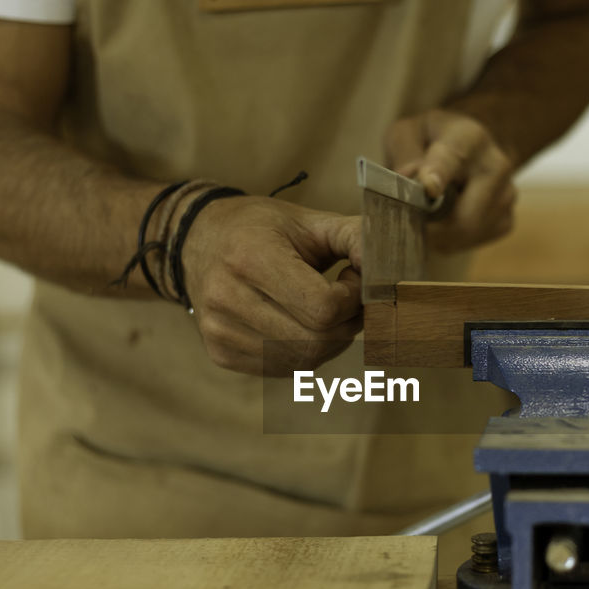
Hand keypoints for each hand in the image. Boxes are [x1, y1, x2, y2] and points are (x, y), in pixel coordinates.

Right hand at [180, 196, 362, 376]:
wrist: (197, 241)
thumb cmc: (261, 229)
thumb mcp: (309, 220)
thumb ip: (356, 238)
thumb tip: (391, 270)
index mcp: (249, 257)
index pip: (322, 307)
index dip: (351, 300)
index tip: (351, 279)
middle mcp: (227, 297)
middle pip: (315, 340)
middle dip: (347, 324)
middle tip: (348, 300)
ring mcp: (219, 330)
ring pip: (303, 360)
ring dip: (330, 340)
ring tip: (325, 310)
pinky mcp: (220, 352)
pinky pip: (284, 368)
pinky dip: (305, 351)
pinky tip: (300, 324)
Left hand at [384, 108, 517, 252]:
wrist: (466, 147)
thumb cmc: (429, 139)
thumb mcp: (408, 133)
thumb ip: (404, 154)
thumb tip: (407, 179)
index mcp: (468, 137)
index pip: (453, 158)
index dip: (440, 176)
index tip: (429, 189)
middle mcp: (496, 165)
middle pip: (464, 216)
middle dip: (431, 227)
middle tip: (407, 222)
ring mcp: (507, 195)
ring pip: (466, 234)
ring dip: (438, 234)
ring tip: (427, 214)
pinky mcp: (506, 219)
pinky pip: (471, 242)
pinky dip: (451, 240)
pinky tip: (444, 220)